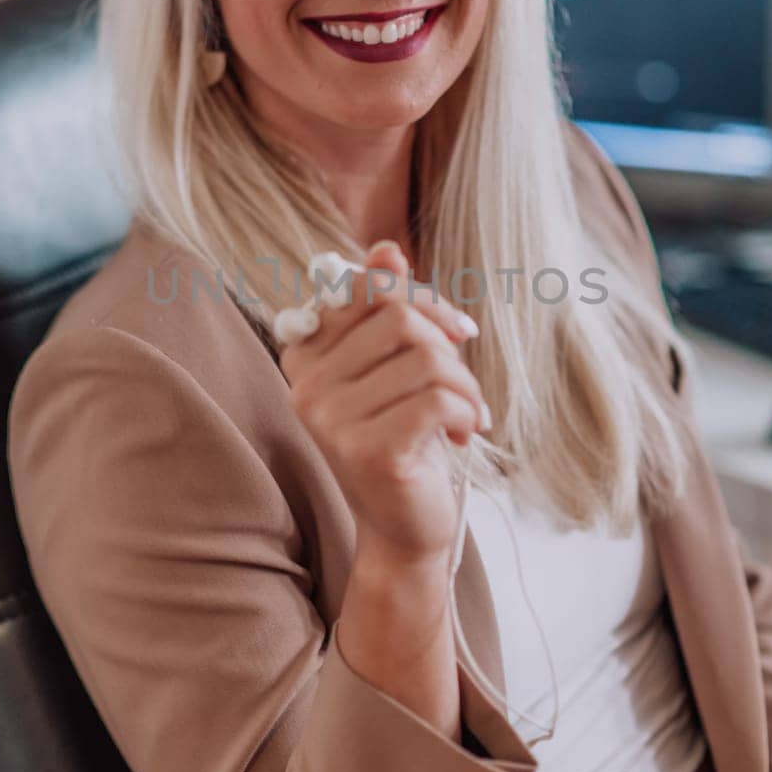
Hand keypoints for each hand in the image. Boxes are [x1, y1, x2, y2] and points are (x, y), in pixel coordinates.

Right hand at [278, 239, 486, 563]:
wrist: (404, 523)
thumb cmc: (402, 435)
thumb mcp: (395, 365)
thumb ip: (385, 307)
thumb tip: (385, 248)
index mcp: (304, 353)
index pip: (367, 288)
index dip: (422, 300)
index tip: (455, 330)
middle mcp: (306, 385)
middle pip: (399, 318)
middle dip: (448, 345)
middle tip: (461, 382)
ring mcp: (331, 421)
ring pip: (426, 358)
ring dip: (464, 384)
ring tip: (465, 413)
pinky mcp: (368, 452)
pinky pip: (438, 400)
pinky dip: (467, 412)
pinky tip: (464, 433)